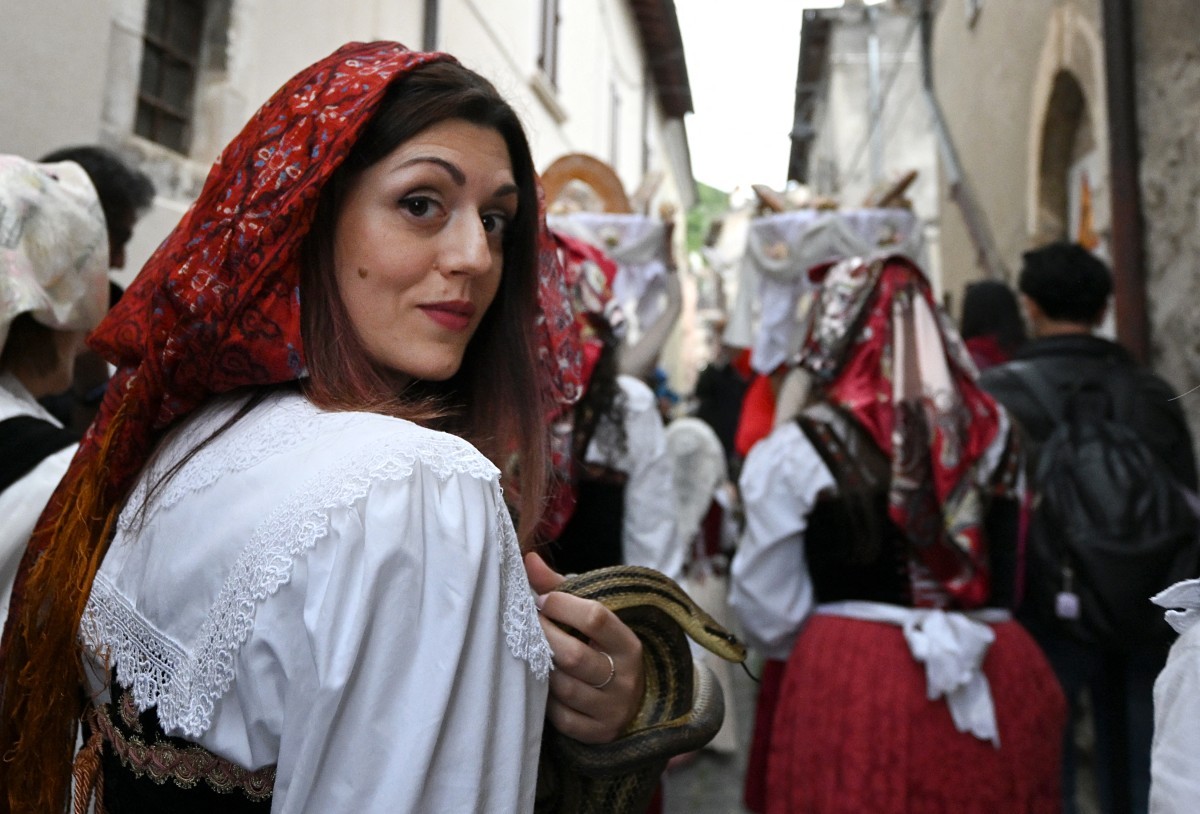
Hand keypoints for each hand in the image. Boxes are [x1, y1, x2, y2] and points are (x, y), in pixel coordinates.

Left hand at [524, 552, 644, 743]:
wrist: (636, 701)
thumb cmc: (604, 648)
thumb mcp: (594, 618)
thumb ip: (562, 589)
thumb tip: (528, 559)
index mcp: (629, 644)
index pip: (596, 618)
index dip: (562, 605)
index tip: (542, 600)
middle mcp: (625, 678)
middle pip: (573, 656)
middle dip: (544, 637)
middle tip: (527, 624)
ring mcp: (612, 709)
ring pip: (563, 687)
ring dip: (541, 668)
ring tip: (532, 652)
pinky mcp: (598, 733)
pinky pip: (561, 717)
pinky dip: (545, 700)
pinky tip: (541, 684)